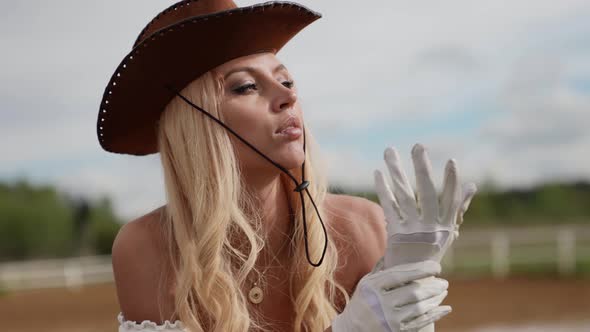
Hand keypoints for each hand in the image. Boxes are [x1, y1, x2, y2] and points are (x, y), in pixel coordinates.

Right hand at [331, 260, 450, 331]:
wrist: (352, 329)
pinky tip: (445, 308)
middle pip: (413, 292)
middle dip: (432, 286)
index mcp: (373, 286)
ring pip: (419, 307)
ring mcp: (389, 319)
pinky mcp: (396, 331)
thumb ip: (381, 270)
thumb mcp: (366, 284)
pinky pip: (420, 322)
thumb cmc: (362, 302)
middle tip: (444, 282)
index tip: (436, 266)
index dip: (421, 269)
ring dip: (435, 298)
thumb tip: (393, 251)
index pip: (400, 275)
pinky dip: (435, 314)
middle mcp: (381, 302)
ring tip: (443, 291)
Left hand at [373, 144, 476, 266]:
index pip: (451, 200)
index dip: (452, 181)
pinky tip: (377, 173)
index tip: (452, 161)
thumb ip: (457, 207)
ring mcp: (413, 232)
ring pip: (404, 196)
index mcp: (446, 226)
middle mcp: (432, 228)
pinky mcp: (395, 234)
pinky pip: (388, 207)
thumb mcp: (446, 232)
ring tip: (389, 151)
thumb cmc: (430, 251)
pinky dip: (383, 189)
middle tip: (418, 145)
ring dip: (396, 171)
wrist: (410, 280)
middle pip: (427, 194)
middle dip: (422, 168)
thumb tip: (472, 185)